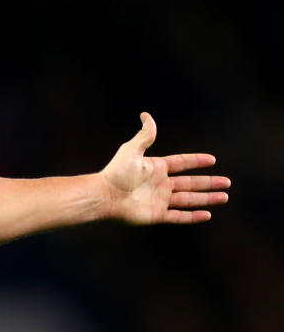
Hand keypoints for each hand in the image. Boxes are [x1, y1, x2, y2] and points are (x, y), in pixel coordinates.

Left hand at [101, 112, 230, 223]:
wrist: (105, 196)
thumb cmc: (116, 172)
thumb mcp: (132, 150)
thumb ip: (144, 135)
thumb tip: (146, 115)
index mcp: (156, 168)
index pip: (181, 163)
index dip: (196, 161)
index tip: (212, 160)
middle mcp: (160, 184)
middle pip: (190, 183)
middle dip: (208, 183)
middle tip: (227, 182)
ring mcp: (159, 200)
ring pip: (188, 200)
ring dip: (206, 199)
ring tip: (224, 197)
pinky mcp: (156, 215)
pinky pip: (179, 216)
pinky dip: (193, 216)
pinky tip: (207, 214)